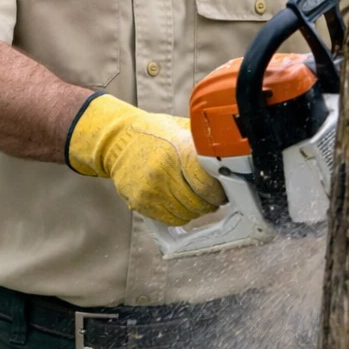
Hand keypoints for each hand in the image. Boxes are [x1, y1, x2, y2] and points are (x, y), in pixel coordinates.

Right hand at [66, 94, 226, 225]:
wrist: (118, 140)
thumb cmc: (154, 133)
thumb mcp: (181, 129)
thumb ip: (202, 144)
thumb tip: (230, 156)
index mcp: (178, 152)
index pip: (206, 184)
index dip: (219, 193)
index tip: (224, 192)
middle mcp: (163, 172)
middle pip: (198, 202)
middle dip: (210, 203)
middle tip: (214, 198)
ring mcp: (150, 190)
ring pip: (186, 214)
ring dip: (196, 211)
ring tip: (198, 200)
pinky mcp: (140, 202)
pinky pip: (170, 219)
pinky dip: (181, 215)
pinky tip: (182, 204)